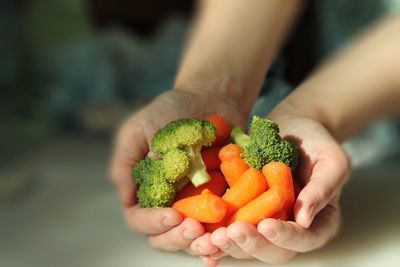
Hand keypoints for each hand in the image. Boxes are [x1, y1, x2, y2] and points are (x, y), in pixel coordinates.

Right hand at [109, 89, 245, 264]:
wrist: (210, 99)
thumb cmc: (170, 111)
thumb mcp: (138, 129)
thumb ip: (126, 162)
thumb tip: (128, 197)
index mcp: (144, 189)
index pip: (139, 218)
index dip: (152, 222)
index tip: (173, 215)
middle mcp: (168, 202)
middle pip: (164, 236)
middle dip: (178, 238)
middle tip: (195, 229)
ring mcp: (195, 204)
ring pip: (192, 238)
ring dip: (201, 244)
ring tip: (216, 238)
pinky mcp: (221, 200)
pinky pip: (221, 226)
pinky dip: (225, 236)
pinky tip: (231, 237)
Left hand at [206, 110, 349, 263]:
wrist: (291, 127)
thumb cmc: (316, 141)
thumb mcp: (330, 161)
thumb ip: (322, 188)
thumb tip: (304, 220)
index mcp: (319, 222)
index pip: (305, 239)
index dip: (285, 237)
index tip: (266, 225)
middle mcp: (291, 228)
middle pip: (273, 251)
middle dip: (251, 244)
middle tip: (230, 233)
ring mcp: (266, 222)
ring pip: (248, 246)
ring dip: (230, 245)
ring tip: (211, 237)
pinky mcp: (245, 213)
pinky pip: (231, 231)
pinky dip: (216, 239)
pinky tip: (201, 240)